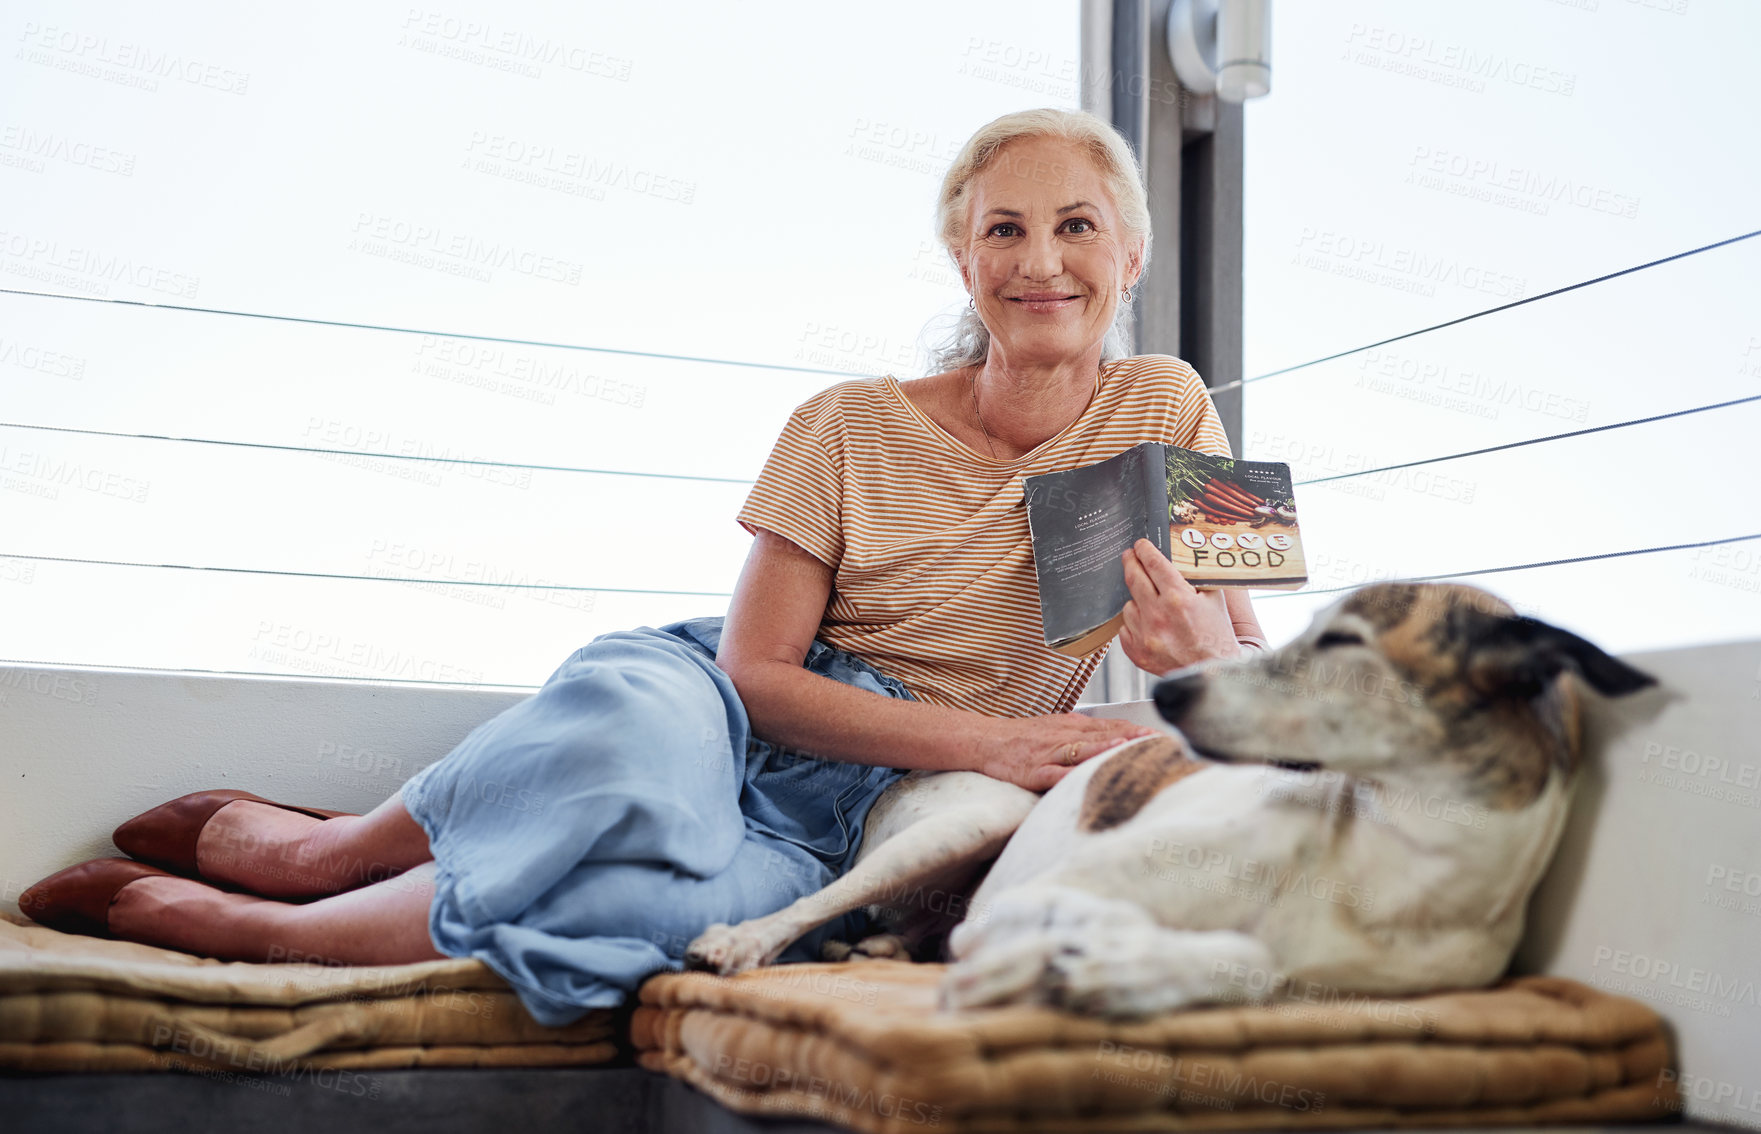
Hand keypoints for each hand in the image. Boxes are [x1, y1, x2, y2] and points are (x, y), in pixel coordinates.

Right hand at [975, 714, 1160, 792]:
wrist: (986, 740)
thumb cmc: (1025, 738)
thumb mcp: (1060, 729)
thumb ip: (1089, 736)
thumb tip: (1122, 741)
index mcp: (1075, 725)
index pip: (1115, 725)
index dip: (1142, 730)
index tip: (1168, 736)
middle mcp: (1067, 734)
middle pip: (1108, 734)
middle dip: (1138, 739)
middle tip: (1166, 744)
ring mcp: (1051, 751)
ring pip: (1086, 748)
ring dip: (1112, 748)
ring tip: (1137, 749)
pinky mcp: (1036, 769)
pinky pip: (1058, 771)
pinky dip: (1075, 770)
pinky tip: (1090, 771)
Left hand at [1118, 538, 1241, 675]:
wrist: (1212, 672)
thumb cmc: (1216, 635)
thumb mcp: (1213, 599)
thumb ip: (1194, 578)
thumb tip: (1176, 558)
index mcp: (1178, 599)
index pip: (1154, 564)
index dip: (1144, 550)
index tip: (1140, 545)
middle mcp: (1158, 616)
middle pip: (1134, 578)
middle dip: (1131, 562)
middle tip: (1129, 556)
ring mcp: (1145, 636)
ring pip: (1129, 605)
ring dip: (1138, 601)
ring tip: (1153, 607)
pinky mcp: (1136, 652)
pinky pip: (1125, 628)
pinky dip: (1135, 625)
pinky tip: (1151, 628)